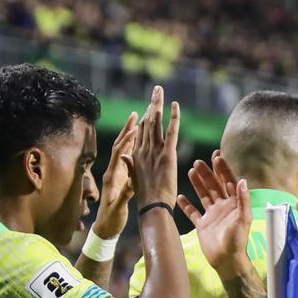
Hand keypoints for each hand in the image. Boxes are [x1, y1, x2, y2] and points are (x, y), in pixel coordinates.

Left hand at [94, 112, 139, 238]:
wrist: (105, 228)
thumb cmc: (112, 220)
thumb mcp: (119, 208)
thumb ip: (125, 195)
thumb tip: (131, 183)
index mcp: (112, 177)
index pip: (119, 154)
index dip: (126, 141)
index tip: (135, 128)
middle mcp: (113, 171)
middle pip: (119, 146)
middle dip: (127, 130)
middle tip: (135, 115)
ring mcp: (115, 173)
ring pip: (123, 149)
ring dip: (129, 135)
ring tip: (138, 121)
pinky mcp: (119, 177)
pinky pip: (126, 157)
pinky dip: (132, 146)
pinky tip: (138, 140)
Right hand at [122, 86, 180, 207]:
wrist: (151, 207)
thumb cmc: (145, 199)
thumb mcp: (135, 180)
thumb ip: (130, 165)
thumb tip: (122, 155)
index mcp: (137, 156)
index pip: (141, 132)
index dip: (145, 118)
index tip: (149, 107)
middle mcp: (144, 150)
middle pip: (147, 122)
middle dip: (151, 105)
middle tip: (156, 90)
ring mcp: (154, 151)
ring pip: (156, 123)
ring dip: (158, 105)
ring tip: (160, 91)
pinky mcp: (167, 155)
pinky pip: (171, 132)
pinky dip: (173, 118)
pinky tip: (175, 105)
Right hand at [178, 151, 253, 280]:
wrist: (227, 260)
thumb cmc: (238, 240)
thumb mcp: (243, 218)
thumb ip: (243, 199)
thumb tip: (242, 180)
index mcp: (234, 203)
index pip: (228, 182)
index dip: (223, 169)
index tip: (217, 156)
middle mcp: (223, 207)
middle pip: (214, 186)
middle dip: (207, 173)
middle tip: (198, 162)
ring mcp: (212, 215)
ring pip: (203, 195)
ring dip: (198, 184)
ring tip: (190, 171)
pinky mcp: (202, 225)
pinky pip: (193, 212)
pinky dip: (186, 205)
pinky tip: (180, 196)